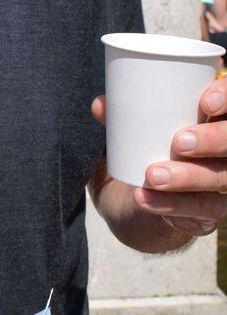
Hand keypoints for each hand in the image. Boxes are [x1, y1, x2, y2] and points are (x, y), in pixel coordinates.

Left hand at [92, 79, 226, 238]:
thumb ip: (121, 117)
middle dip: (214, 140)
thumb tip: (100, 104)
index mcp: (213, 119)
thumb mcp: (133, 132)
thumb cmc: (144, 150)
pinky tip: (144, 197)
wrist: (140, 202)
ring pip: (221, 178)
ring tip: (153, 174)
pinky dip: (170, 204)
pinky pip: (198, 209)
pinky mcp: (211, 212)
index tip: (205, 101)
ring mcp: (223, 181)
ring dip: (188, 177)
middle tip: (178, 141)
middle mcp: (226, 150)